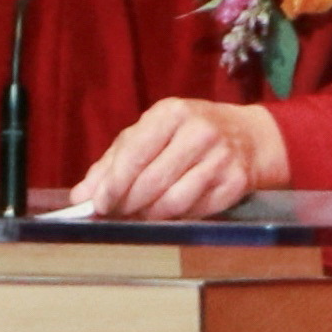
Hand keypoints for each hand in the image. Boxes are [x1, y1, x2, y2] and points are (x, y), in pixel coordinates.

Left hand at [71, 95, 292, 219]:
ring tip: (140, 216)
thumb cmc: (189, 133)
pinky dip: (176, 219)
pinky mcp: (236, 182)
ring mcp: (221, 158)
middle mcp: (199, 132)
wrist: (250, 137)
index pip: (135, 154)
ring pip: (173, 202)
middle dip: (128, 204)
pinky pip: (196, 211)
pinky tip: (168, 215)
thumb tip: (81, 196)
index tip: (99, 205)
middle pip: (152, 181)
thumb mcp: (152, 133)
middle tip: (117, 214)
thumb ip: (113, 162)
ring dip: (150, 216)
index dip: (113, 184)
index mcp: (171, 113)